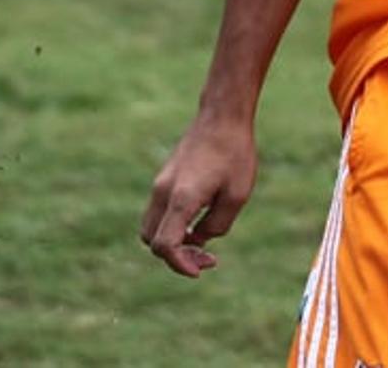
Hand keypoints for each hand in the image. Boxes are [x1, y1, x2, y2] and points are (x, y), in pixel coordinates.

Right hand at [139, 113, 258, 277]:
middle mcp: (163, 192)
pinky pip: (159, 213)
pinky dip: (172, 226)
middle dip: (176, 257)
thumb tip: (199, 241)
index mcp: (181, 198)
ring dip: (172, 241)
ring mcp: (160, 184)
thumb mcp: (236, 196)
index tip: (201, 270)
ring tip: (203, 240)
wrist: (222, 117)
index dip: (179, 265)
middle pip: (151, 241)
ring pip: (151, 228)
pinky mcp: (163, 179)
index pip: (165, 245)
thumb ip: (216, 226)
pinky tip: (199, 221)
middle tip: (208, 258)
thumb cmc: (234, 154)